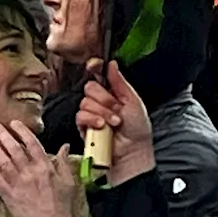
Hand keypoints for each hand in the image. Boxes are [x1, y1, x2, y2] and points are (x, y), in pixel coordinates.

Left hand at [0, 121, 76, 216]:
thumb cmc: (61, 204)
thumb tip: (65, 146)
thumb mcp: (68, 181)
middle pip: (14, 149)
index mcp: (45, 167)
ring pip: (3, 161)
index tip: (13, 123)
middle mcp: (30, 173)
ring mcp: (18, 184)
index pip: (32, 143)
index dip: (22, 131)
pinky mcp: (9, 195)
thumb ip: (64, 162)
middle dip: (3, 135)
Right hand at [76, 60, 154, 185]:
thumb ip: (120, 82)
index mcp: (112, 92)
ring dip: (101, 112)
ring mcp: (91, 114)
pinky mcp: (83, 126)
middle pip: (90, 87)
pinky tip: (101, 126)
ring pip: (85, 102)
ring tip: (113, 123)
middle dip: (104, 98)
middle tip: (116, 109)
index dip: (94, 68)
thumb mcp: (133, 101)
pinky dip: (92, 120)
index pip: (98, 74)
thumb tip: (112, 64)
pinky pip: (80, 115)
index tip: (95, 66)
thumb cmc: (137, 130)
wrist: (132, 152)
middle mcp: (100, 101)